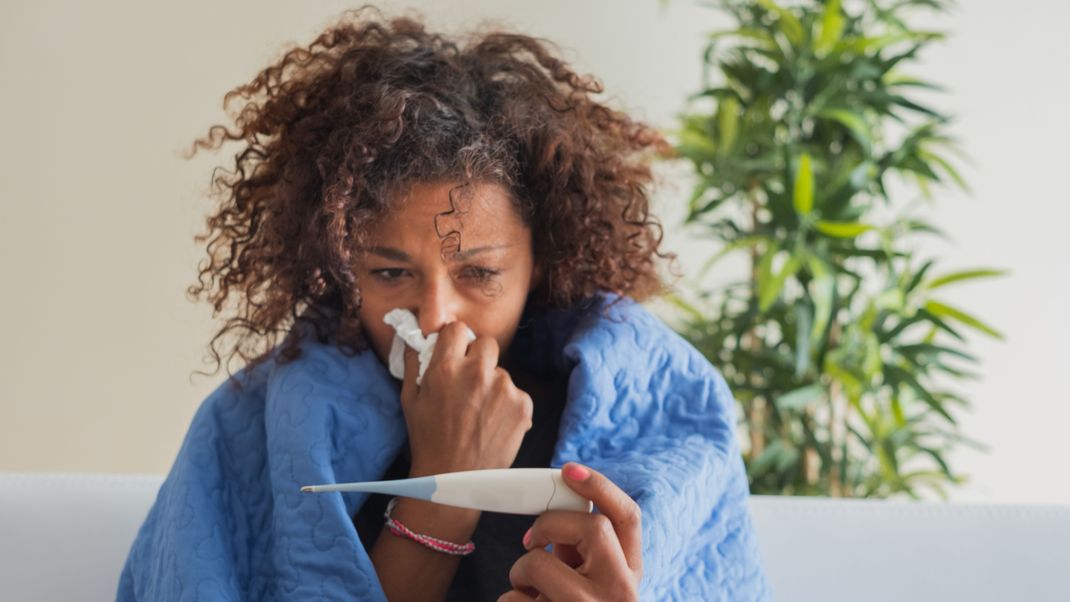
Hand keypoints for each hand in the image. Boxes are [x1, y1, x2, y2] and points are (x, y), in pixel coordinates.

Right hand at [399, 321, 533, 476]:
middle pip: (486, 343)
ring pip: (501, 372)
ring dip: (493, 385)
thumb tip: (412, 337)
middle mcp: (477, 372)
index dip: (455, 340)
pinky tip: (493, 423)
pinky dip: (508, 405)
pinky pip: (517, 393)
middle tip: (470, 381)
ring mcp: (503, 388)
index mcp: (446, 368)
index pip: (456, 329)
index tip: (455, 353)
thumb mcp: (410, 399)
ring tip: (479, 412)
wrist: (455, 479)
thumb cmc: (428, 439)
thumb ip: (413, 363)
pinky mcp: (523, 405)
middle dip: (479, 357)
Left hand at [500, 463, 642, 600]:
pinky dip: (509, 599)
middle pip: (592, 527)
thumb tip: (555, 508)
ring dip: (519, 571)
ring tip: (525, 588)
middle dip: (548, 525)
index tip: (570, 468)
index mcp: (630, 573)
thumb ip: (581, 546)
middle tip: (530, 540)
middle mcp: (620, 591)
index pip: (628, 517)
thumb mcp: (589, 578)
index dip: (600, 486)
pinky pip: (514, 598)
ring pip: (539, 563)